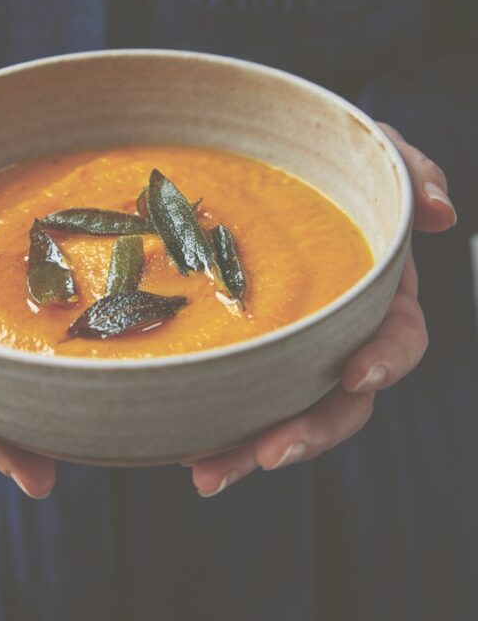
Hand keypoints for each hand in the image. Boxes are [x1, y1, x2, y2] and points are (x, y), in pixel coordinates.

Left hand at [188, 123, 457, 496]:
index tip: (357, 374)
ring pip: (283, 413)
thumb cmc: (324, 156)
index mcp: (379, 296)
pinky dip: (213, 427)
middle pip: (341, 403)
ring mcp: (291, 350)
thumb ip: (410, 171)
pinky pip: (234, 397)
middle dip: (309, 433)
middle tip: (269, 453)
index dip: (387, 360)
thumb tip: (443, 214)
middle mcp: (339, 334)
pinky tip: (178, 448)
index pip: (401, 338)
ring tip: (204, 472)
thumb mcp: (369, 148)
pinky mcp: (244, 352)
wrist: (257, 156)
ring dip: (248, 450)